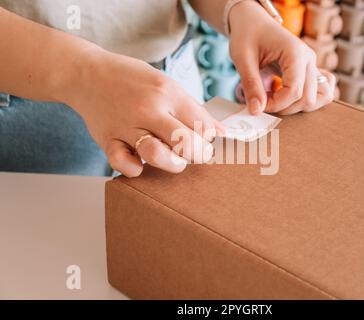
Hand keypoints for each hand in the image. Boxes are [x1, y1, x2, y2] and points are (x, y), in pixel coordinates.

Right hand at [62, 48, 221, 176]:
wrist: (88, 74)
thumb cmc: (132, 80)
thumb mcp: (166, 84)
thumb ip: (191, 109)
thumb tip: (219, 133)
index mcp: (168, 93)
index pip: (203, 125)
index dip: (212, 139)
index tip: (210, 144)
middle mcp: (148, 109)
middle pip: (187, 142)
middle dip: (199, 154)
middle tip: (197, 154)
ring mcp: (127, 126)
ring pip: (157, 155)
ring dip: (172, 164)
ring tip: (175, 160)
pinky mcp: (108, 140)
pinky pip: (123, 164)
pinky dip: (135, 169)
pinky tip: (140, 164)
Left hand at [228, 1, 334, 114]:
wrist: (253, 21)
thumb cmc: (247, 35)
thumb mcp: (242, 59)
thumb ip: (251, 86)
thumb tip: (256, 111)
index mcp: (294, 52)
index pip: (294, 91)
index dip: (276, 105)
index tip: (259, 104)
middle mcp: (308, 59)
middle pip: (309, 98)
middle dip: (286, 108)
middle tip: (265, 102)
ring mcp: (312, 64)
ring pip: (323, 96)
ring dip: (300, 106)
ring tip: (278, 101)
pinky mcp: (310, 70)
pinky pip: (322, 90)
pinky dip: (306, 99)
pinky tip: (286, 97)